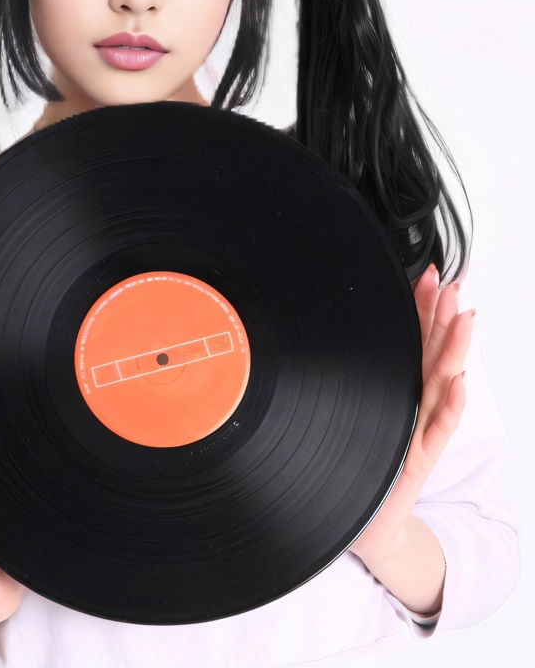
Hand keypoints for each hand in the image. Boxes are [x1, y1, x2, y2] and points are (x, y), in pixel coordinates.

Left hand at [348, 266, 474, 560]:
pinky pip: (438, 430)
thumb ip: (359, 378)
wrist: (366, 525)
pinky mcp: (418, 462)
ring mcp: (420, 433)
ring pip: (441, 385)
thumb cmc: (360, 466)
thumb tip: (337, 333)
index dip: (423, 309)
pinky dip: (451, 405)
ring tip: (464, 318)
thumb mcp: (356, 413)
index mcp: (401, 392)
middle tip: (451, 284)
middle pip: (433, 355)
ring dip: (454, 350)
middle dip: (444, 318)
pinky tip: (459, 381)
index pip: (416, 341)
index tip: (428, 276)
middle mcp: (416, 408)